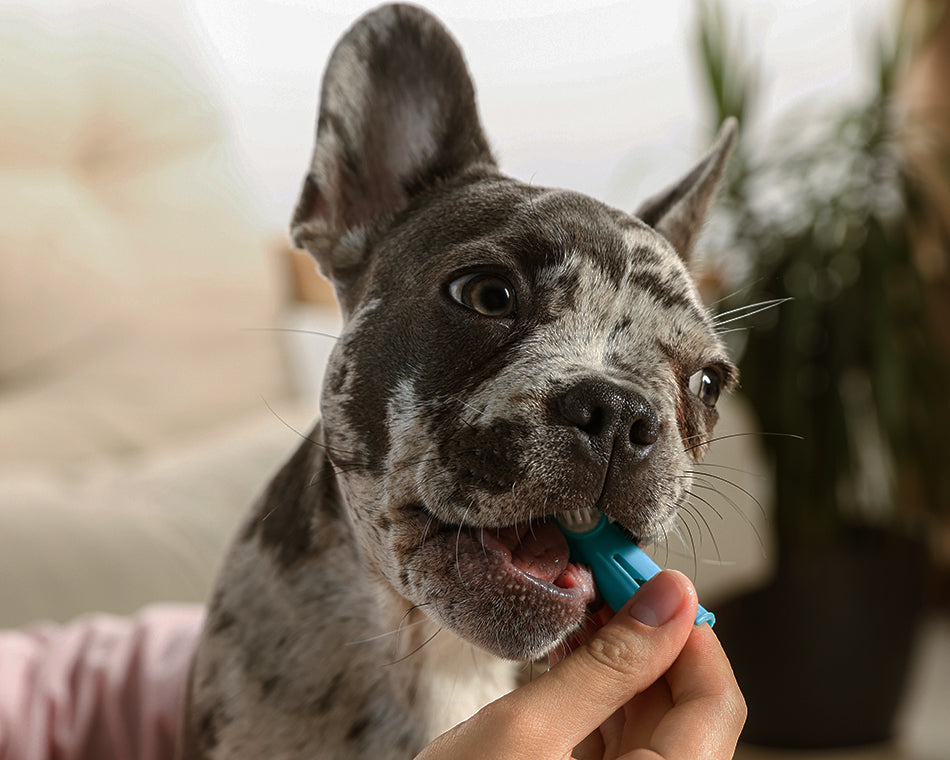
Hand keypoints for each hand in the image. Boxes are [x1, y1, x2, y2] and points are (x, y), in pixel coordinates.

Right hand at [415, 570, 744, 759]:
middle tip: (611, 583)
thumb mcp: (527, 730)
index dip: (689, 632)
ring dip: (622, 661)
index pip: (717, 703)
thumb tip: (670, 599)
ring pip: (651, 722)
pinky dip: (599, 694)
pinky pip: (619, 743)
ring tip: (584, 611)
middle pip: (685, 709)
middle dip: (650, 638)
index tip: (654, 583)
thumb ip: (607, 664)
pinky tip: (572, 654)